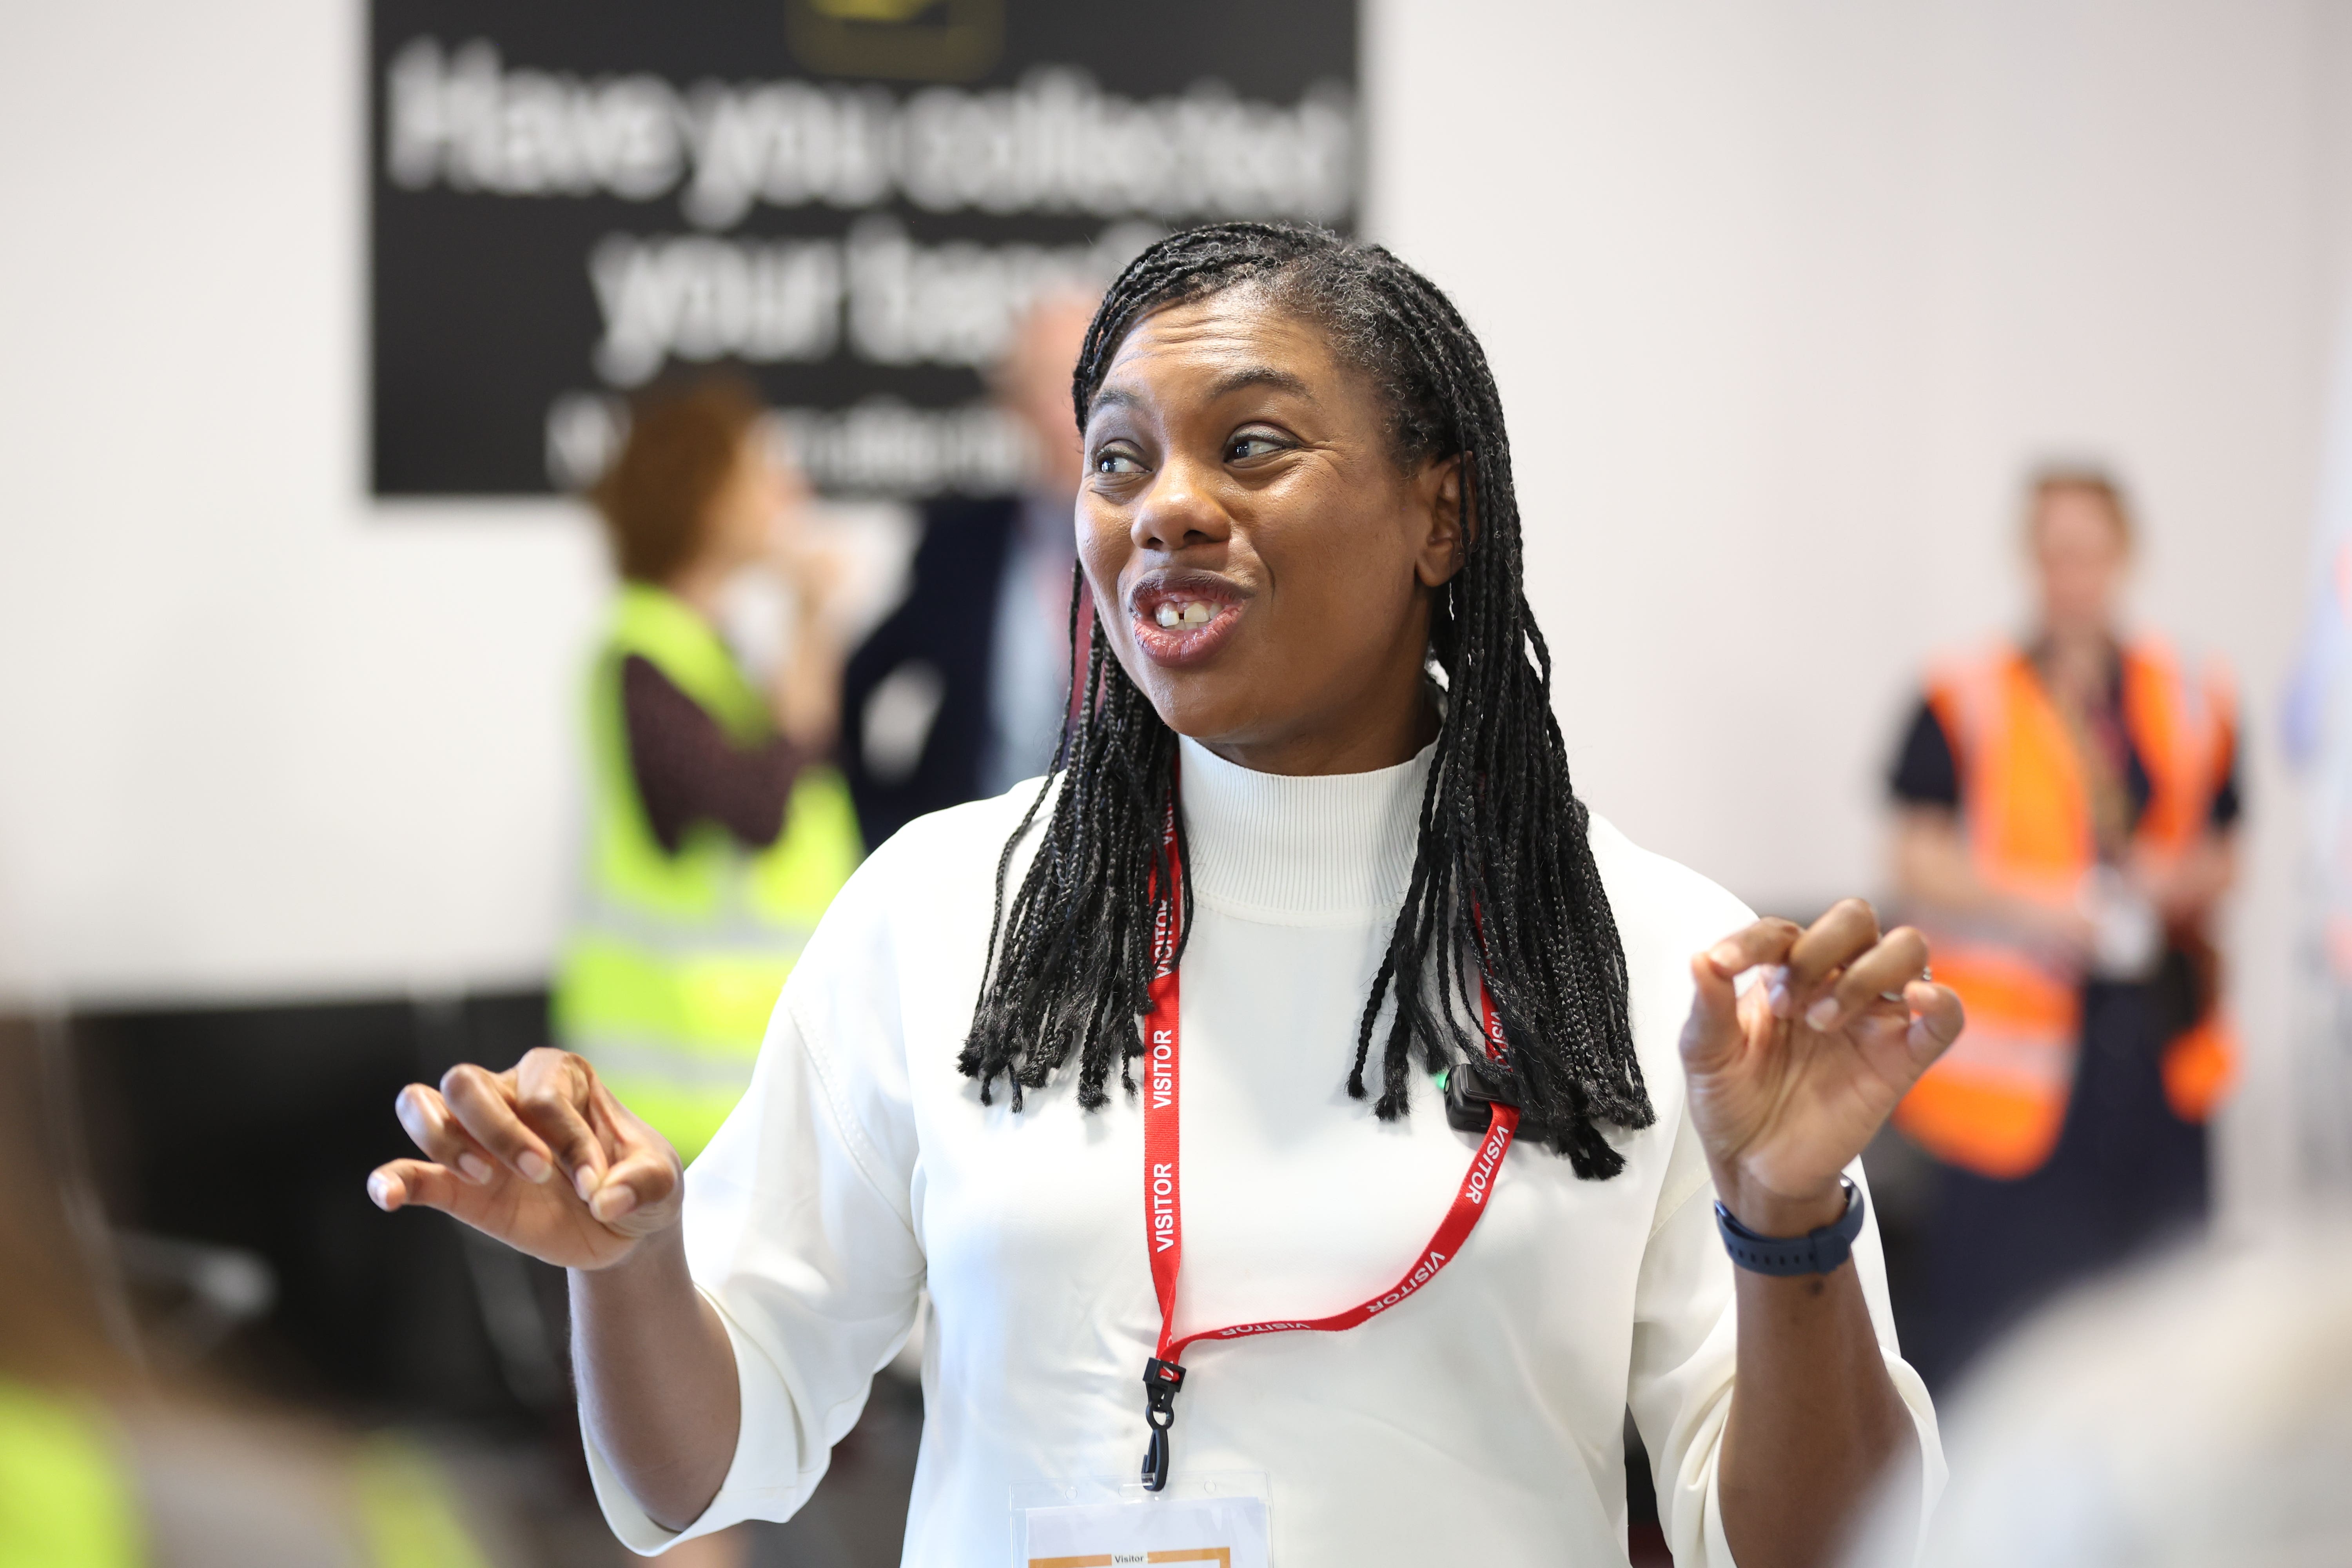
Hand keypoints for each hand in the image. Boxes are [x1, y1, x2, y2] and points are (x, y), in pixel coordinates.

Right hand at [367, 1048, 682, 1269]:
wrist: (624, 1227)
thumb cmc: (640, 1184)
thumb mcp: (663, 1182)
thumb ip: (645, 1183)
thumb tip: (607, 1199)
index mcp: (561, 1076)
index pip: (543, 1095)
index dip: (568, 1139)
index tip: (596, 1185)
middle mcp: (511, 1094)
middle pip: (467, 1082)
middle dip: (498, 1129)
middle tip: (538, 1173)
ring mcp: (478, 1137)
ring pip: (425, 1104)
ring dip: (443, 1139)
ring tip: (481, 1177)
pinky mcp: (459, 1184)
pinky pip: (410, 1171)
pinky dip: (392, 1179)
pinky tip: (388, 1195)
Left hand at [1680, 901, 1963, 1236]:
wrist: (1754, 1166)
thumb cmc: (1732, 1102)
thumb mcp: (1704, 1052)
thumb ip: (1708, 1002)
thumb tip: (1702, 957)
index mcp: (1784, 974)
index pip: (1783, 930)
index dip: (1753, 941)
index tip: (1724, 966)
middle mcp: (1833, 984)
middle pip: (1855, 919)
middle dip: (1819, 948)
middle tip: (1785, 1005)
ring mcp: (1871, 1019)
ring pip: (1905, 951)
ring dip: (1863, 974)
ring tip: (1821, 1021)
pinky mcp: (1901, 1059)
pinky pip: (1944, 1019)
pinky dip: (1941, 1001)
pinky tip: (1918, 998)